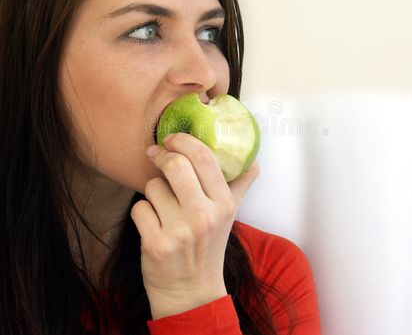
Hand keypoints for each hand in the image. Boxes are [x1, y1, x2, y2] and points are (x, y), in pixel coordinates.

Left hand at [130, 132, 259, 318]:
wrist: (191, 291)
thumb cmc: (209, 246)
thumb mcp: (230, 215)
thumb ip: (240, 184)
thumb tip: (253, 160)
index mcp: (223, 204)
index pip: (204, 158)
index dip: (184, 141)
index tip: (172, 138)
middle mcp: (204, 216)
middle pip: (176, 165)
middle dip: (161, 155)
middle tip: (156, 155)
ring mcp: (179, 231)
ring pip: (153, 186)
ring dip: (153, 190)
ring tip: (162, 203)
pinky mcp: (156, 244)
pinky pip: (139, 208)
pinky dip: (143, 212)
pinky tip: (153, 222)